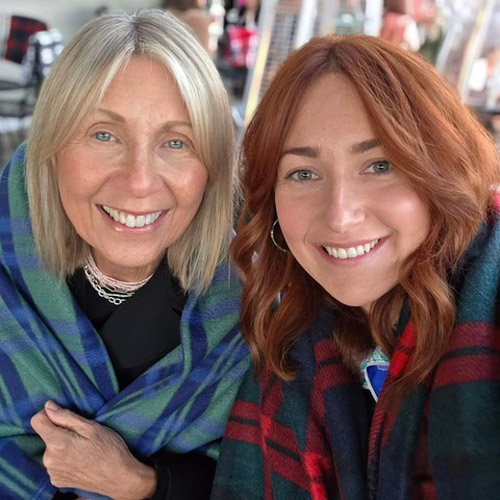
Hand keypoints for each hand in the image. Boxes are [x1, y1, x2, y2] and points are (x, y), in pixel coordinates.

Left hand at [30, 401, 155, 499]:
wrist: (118, 478)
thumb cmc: (109, 449)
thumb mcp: (91, 427)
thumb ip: (66, 416)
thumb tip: (48, 407)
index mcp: (57, 443)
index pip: (37, 421)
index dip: (48, 414)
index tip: (63, 415)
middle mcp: (49, 459)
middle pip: (46, 435)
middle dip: (61, 431)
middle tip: (82, 435)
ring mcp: (52, 472)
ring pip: (51, 448)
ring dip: (63, 445)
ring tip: (83, 448)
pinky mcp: (57, 480)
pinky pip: (55, 462)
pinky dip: (65, 458)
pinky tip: (81, 459)